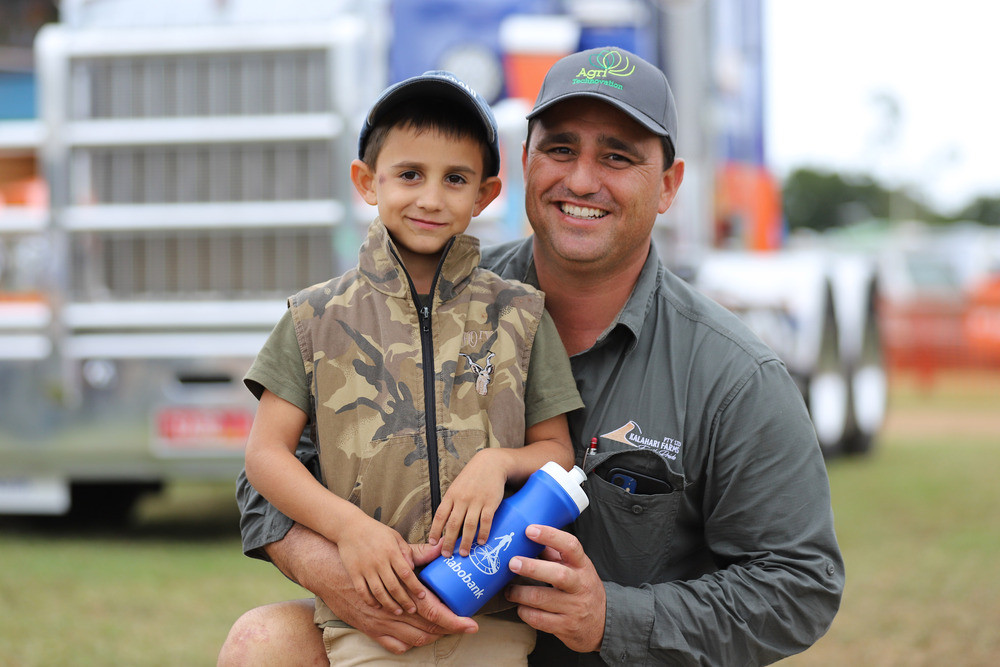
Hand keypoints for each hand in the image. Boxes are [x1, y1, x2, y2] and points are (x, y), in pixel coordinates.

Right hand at [267, 525, 477, 653]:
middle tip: (465, 629)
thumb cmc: (369, 546)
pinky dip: (404, 641)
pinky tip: (415, 637)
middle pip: (425, 624)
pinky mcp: (366, 620)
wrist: (331, 556)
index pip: (432, 607)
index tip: (470, 623)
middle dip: (447, 629)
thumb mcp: (395, 546)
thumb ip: (418, 552)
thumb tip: (440, 548)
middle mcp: (390, 599)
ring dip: (428, 635)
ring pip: (409, 633)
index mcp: (400, 578)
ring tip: (443, 632)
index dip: (453, 618)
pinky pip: (388, 639)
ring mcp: (377, 612)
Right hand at [338, 513, 425, 614]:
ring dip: (389, 604)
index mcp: (391, 551)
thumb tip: (413, 567)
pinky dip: (371, 601)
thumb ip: (405, 550)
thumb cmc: (375, 531)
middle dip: (405, 600)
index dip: (415, 587)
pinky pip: (363, 591)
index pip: (406, 573)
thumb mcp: (394, 536)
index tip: (422, 596)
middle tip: (413, 610)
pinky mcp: (354, 573)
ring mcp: (365, 568)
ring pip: (379, 592)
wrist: (349, 527)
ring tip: (398, 611)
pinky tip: (378, 606)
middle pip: (394, 587)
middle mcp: (379, 561)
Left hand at [428, 450, 506, 556]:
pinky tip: (482, 542)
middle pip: (453, 524)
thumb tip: (444, 524)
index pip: (440, 515)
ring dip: (466, 541)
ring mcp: (477, 501)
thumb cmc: (471, 477)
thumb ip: (451, 503)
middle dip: (449, 541)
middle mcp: (462, 499)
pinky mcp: (491, 502)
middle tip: (447, 555)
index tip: (432, 543)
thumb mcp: (456, 487)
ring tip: (464, 553)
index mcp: (451, 495)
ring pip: (469, 525)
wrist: (490, 464)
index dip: (435, 531)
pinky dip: (484, 533)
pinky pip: (486, 520)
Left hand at [504, 524, 605, 653]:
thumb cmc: (583, 589)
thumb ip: (555, 554)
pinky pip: (539, 619)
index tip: (530, 530)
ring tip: (509, 590)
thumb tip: (530, 536)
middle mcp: (580, 586)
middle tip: (512, 563)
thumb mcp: (576, 569)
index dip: (550, 536)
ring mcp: (574, 608)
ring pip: (542, 599)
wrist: (603, 624)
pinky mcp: (565, 626)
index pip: (571, 546)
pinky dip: (525, 612)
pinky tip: (521, 607)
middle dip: (532, 568)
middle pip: (558, 575)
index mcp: (582, 566)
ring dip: (520, 593)